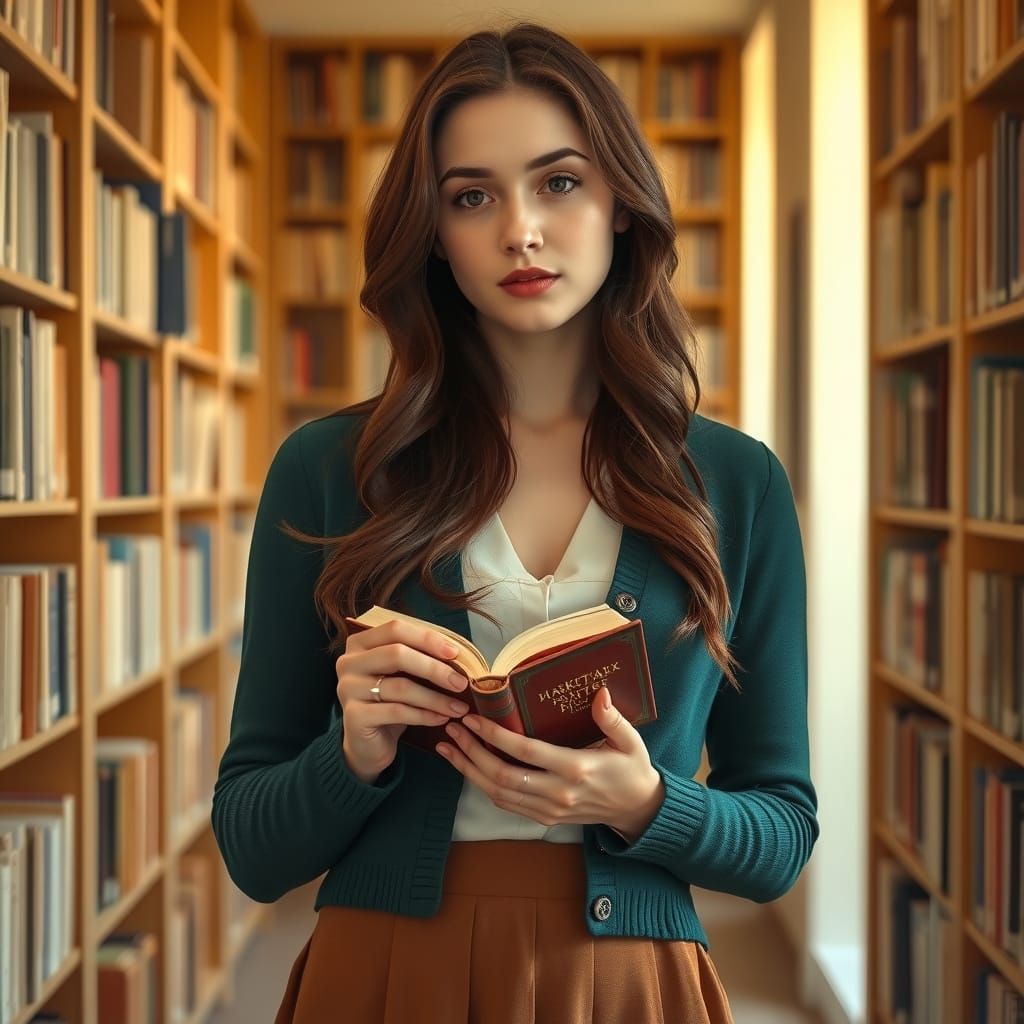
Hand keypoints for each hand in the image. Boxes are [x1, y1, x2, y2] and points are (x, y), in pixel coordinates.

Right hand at [336, 620, 469, 783]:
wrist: (368, 745)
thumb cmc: (389, 703)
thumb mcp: (401, 675)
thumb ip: (418, 658)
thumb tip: (455, 652)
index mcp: (359, 643)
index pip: (395, 629)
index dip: (427, 639)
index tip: (455, 653)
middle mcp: (348, 663)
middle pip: (397, 655)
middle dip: (434, 669)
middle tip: (461, 683)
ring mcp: (347, 689)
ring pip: (400, 686)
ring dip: (435, 698)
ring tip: (458, 707)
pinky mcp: (354, 716)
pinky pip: (397, 712)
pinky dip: (424, 715)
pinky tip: (441, 718)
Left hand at [436, 686, 664, 840]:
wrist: (637, 809)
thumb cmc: (631, 769)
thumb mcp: (630, 741)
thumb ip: (612, 719)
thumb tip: (600, 692)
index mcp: (576, 768)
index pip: (526, 752)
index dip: (495, 735)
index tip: (473, 718)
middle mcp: (557, 792)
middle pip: (502, 775)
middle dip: (472, 752)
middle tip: (452, 728)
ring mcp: (548, 809)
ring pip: (498, 793)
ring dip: (469, 770)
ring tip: (449, 747)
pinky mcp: (544, 819)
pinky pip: (505, 804)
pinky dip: (482, 786)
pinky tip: (468, 767)